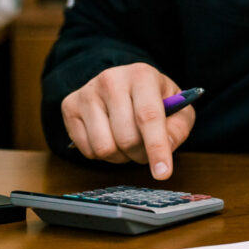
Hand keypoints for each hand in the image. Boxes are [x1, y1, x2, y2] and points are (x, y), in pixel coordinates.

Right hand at [61, 63, 194, 179]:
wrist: (124, 84)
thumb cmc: (155, 100)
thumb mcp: (179, 111)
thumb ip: (177, 130)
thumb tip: (164, 147)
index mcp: (142, 75)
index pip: (148, 116)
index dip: (156, 148)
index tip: (163, 173)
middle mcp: (111, 80)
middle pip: (126, 138)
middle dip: (140, 154)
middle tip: (145, 147)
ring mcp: (87, 93)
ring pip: (104, 148)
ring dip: (121, 157)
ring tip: (126, 142)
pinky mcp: (69, 107)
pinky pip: (88, 150)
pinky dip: (103, 155)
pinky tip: (109, 137)